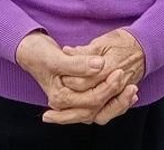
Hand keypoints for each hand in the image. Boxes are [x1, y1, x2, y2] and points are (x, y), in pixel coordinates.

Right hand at [15, 32, 132, 125]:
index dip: (107, 86)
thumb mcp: (57, 57)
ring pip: (100, 111)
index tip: (118, 71)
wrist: (30, 51)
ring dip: (117, 104)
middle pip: (97, 108)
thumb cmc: (40, 54)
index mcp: (61, 98)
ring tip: (133, 91)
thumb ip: (78, 63)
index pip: (91, 99)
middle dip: (115, 97)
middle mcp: (67, 104)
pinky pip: (100, 105)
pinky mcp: (79, 96)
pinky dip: (114, 102)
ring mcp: (74, 101)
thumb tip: (100, 65)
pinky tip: (127, 94)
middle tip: (128, 79)